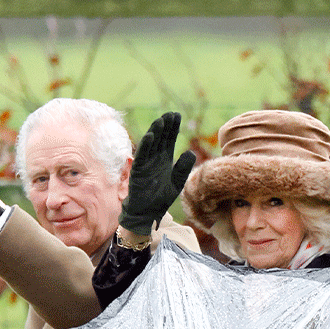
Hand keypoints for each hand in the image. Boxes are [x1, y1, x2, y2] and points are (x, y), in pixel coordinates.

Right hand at [119, 112, 195, 234]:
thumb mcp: (177, 183)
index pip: (169, 140)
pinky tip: (151, 136)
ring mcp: (146, 163)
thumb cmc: (160, 199)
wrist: (147, 214)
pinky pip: (142, 156)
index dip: (173, 128)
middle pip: (160, 138)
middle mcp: (155, 159)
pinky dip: (145, 146)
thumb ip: (183, 169)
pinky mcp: (138, 171)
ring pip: (151, 144)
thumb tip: (191, 152)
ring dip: (155, 132)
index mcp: (164, 159)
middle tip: (171, 114)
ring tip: (161, 120)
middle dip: (165, 126)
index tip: (177, 115)